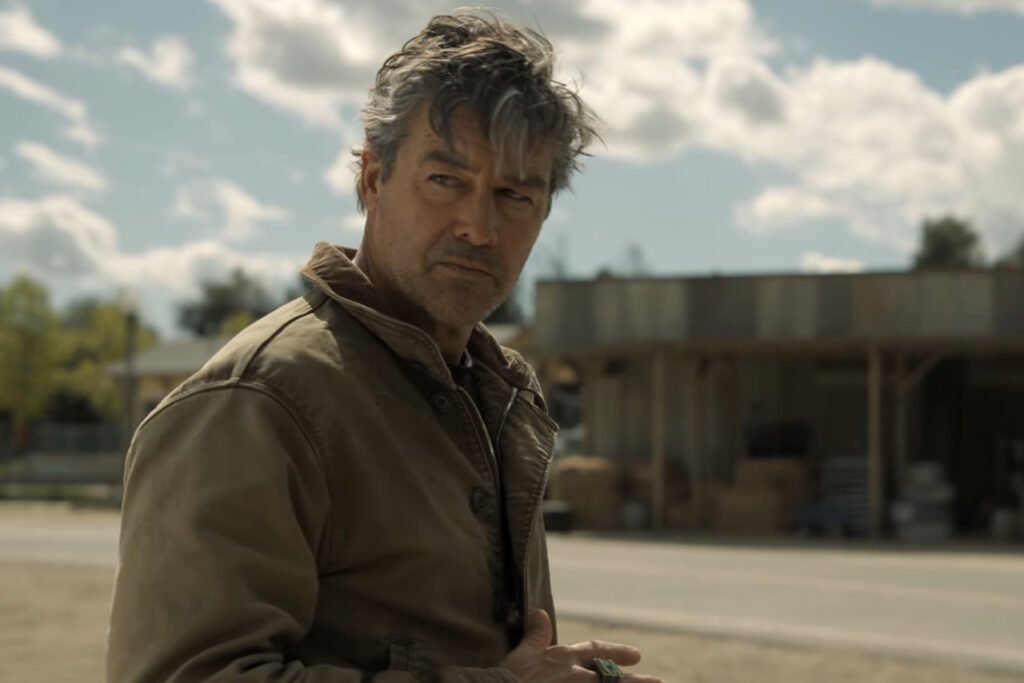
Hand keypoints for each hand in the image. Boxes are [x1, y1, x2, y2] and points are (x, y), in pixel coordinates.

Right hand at [499, 609, 665, 682]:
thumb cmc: (509, 677)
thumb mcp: (522, 654)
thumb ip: (536, 636)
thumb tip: (541, 612)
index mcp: (564, 659)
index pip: (596, 650)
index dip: (617, 651)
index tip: (637, 656)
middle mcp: (575, 677)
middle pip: (611, 677)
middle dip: (636, 681)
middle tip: (659, 682)